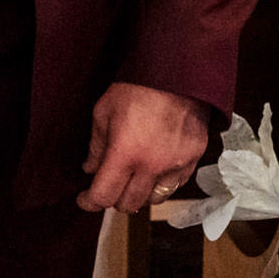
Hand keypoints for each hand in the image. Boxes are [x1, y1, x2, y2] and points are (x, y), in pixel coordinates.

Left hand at [79, 81, 209, 213]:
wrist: (177, 73)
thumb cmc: (136, 88)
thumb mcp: (104, 112)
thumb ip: (96, 146)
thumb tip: (90, 169)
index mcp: (125, 154)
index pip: (104, 195)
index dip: (90, 202)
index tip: (85, 199)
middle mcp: (152, 166)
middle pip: (129, 203)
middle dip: (113, 199)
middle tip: (108, 185)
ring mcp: (176, 165)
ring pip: (154, 200)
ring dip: (139, 195)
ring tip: (132, 180)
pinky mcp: (193, 159)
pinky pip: (176, 185)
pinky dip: (162, 185)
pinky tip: (155, 171)